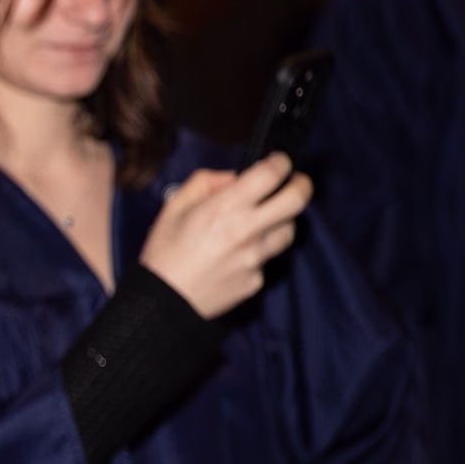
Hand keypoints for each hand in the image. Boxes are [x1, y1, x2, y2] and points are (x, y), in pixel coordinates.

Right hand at [137, 153, 311, 318]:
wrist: (163, 302)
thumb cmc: (164, 253)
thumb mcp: (173, 207)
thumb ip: (204, 183)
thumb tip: (233, 178)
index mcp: (225, 208)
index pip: (270, 175)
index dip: (281, 162)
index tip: (278, 162)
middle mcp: (247, 231)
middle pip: (297, 200)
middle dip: (301, 184)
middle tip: (296, 182)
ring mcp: (255, 258)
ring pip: (288, 231)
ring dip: (282, 220)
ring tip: (264, 221)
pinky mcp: (256, 280)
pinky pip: (267, 259)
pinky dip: (258, 252)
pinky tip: (238, 255)